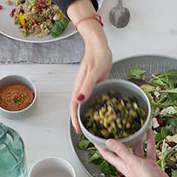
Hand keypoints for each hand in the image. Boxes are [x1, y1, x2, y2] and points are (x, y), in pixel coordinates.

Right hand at [67, 0, 111, 131]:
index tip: (78, 131)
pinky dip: (95, 105)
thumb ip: (87, 86)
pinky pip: (92, 97)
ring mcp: (88, 86)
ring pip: (85, 103)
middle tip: (86, 132)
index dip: (75, 120)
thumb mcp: (94, 72)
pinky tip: (102, 109)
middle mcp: (81, 88)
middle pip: (78, 107)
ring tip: (93, 125)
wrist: (99, 44)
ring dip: (87, 113)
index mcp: (79, 87)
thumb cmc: (97, 56)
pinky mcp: (94, 83)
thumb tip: (80, 100)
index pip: (74, 107)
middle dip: (80, 120)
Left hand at [95, 131, 176, 176]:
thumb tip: (108, 142)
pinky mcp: (149, 163)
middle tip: (117, 129)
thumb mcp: (131, 162)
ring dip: (136, 139)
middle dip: (119, 140)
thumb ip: (121, 151)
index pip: (107, 155)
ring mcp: (140, 164)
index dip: (101, 147)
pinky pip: (148, 150)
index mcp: (122, 165)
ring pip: (136, 148)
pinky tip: (149, 134)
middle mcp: (129, 164)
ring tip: (135, 129)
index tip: (96, 139)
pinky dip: (149, 142)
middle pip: (122, 150)